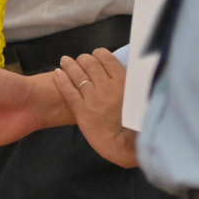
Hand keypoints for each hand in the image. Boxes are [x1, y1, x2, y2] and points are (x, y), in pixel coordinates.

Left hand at [50, 50, 137, 168]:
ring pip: (77, 74)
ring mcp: (92, 97)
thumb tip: (126, 76)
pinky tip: (57, 73)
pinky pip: (68, 90)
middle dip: (83, 59)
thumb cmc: (138, 124)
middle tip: (79, 61)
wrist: (127, 144)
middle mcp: (106, 85)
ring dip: (69, 65)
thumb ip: (131, 86)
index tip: (95, 56)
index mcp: (123, 81)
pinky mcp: (81, 109)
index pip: (107, 58)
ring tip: (64, 61)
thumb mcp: (140, 98)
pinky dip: (61, 79)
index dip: (98, 54)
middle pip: (90, 63)